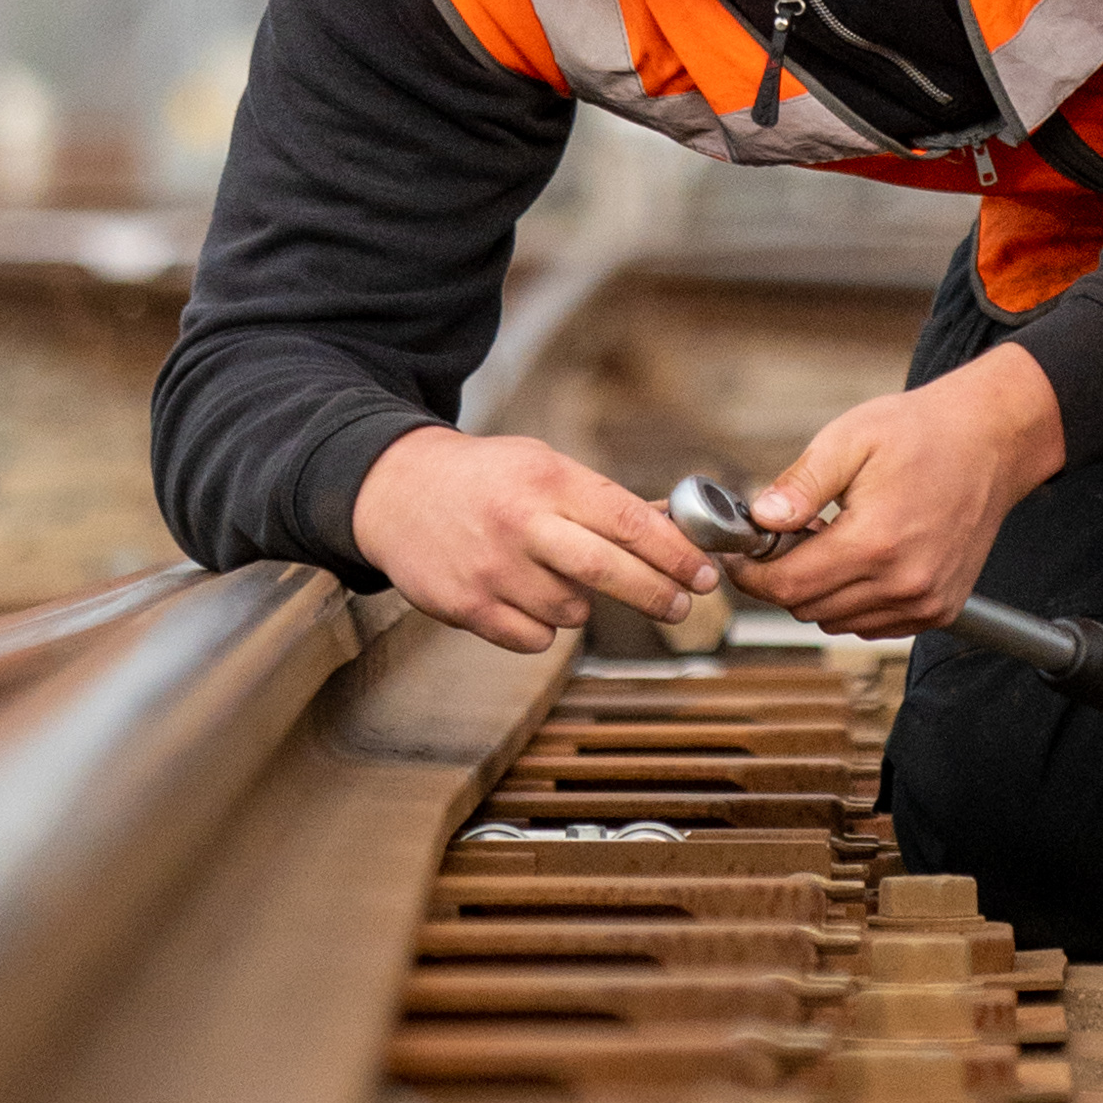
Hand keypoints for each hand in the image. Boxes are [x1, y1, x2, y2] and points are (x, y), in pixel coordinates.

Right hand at [350, 424, 709, 653]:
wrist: (396, 491)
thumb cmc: (486, 479)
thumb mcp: (543, 465)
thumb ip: (601, 500)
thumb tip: (673, 532)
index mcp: (547, 480)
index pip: (628, 521)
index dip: (676, 552)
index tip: (706, 573)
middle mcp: (521, 524)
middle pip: (609, 571)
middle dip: (658, 593)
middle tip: (682, 604)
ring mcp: (492, 570)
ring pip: (572, 610)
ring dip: (582, 601)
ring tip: (556, 573)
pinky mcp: (467, 607)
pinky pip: (536, 637)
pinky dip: (542, 625)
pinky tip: (522, 593)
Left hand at [746, 345, 1066, 636]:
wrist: (992, 440)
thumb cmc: (923, 432)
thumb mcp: (850, 439)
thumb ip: (801, 484)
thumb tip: (759, 521)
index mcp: (875, 542)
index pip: (786, 587)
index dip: (751, 574)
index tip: (741, 553)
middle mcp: (904, 583)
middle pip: (807, 609)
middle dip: (784, 577)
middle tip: (790, 534)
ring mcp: (926, 602)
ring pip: (837, 622)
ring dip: (820, 591)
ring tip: (832, 539)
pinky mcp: (940, 609)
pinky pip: (873, 625)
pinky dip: (854, 602)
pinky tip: (863, 558)